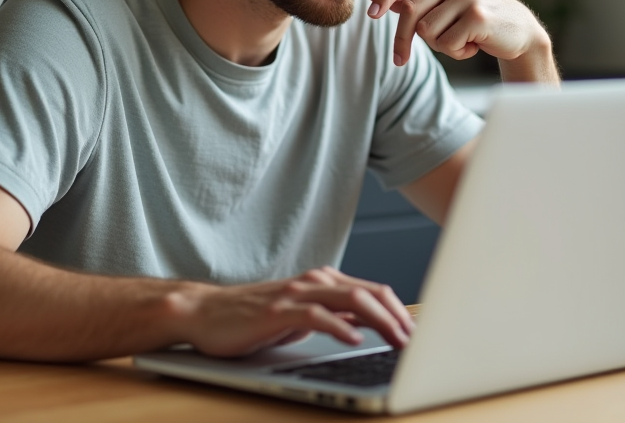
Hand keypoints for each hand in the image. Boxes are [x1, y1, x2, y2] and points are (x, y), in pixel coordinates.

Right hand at [167, 266, 412, 357]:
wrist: (206, 313)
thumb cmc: (253, 317)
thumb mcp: (303, 316)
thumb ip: (336, 316)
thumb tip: (371, 326)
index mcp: (323, 281)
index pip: (373, 292)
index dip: (400, 312)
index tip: (418, 335)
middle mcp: (314, 282)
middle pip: (369, 293)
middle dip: (398, 318)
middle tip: (416, 342)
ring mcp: (296, 294)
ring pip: (350, 300)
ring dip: (380, 322)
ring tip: (398, 341)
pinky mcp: (278, 311)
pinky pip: (316, 315)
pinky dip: (340, 327)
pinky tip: (355, 341)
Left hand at [360, 0, 557, 81]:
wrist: (518, 31)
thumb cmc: (472, 18)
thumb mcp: (438, 4)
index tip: (372, 17)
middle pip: (410, 12)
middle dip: (402, 41)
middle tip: (400, 60)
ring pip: (427, 32)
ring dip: (439, 46)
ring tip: (460, 40)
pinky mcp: (478, 17)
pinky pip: (447, 44)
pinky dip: (456, 53)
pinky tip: (473, 46)